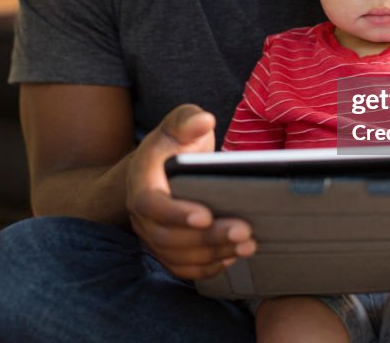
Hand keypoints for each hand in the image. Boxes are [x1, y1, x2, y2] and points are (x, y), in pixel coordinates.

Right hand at [125, 104, 256, 279]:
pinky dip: (208, 267)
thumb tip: (204, 120)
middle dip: (207, 238)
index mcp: (142, 183)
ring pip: (179, 257)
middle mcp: (143, 216)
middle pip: (168, 238)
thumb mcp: (177, 124)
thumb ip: (187, 120)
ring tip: (248, 244)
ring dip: (214, 254)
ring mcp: (154, 236)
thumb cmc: (173, 144)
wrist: (160, 168)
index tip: (205, 215)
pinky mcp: (168, 250)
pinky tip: (233, 256)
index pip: (151, 204)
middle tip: (244, 231)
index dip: (176, 214)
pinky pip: (184, 268)